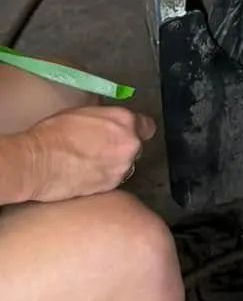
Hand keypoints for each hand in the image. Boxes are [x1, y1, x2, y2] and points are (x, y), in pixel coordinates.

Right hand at [12, 105, 155, 202]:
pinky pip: (113, 181)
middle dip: (122, 148)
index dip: (135, 131)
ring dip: (114, 165)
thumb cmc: (54, 132)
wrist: (37, 161)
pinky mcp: (110, 187)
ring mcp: (121, 168)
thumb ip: (107, 119)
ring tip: (90, 164)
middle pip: (136, 147)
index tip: (125, 134)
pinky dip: (104, 178)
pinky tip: (86, 175)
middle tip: (100, 150)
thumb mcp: (85, 113)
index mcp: (125, 120)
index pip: (147, 126)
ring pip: (125, 166)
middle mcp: (130, 144)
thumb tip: (112, 124)